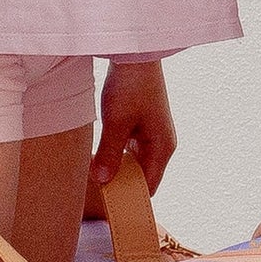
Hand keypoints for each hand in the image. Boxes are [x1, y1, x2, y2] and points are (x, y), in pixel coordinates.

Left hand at [91, 61, 176, 194]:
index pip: (149, 186)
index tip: (110, 206)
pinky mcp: (144, 124)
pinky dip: (118, 155)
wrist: (136, 54)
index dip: (131, 197)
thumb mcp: (116, 123)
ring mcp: (154, 134)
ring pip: (135, 163)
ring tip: (97, 175)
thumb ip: (109, 155)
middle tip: (99, 192)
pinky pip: (131, 150)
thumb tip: (102, 181)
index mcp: (163, 148)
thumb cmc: (131, 87)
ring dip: (118, 168)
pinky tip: (101, 156)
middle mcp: (162, 144)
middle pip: (143, 176)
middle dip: (123, 184)